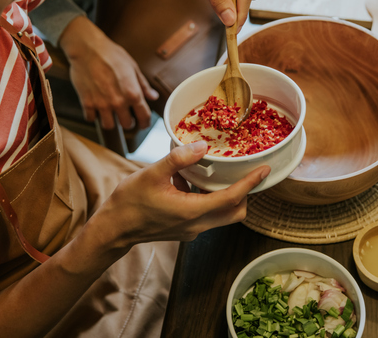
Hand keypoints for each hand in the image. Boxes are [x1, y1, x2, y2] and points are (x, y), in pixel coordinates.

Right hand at [58, 16, 157, 129]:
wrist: (88, 49)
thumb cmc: (111, 55)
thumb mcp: (133, 67)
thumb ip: (143, 85)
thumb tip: (153, 96)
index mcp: (133, 93)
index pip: (144, 117)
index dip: (145, 123)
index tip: (143, 124)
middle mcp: (118, 102)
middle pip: (126, 125)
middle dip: (128, 122)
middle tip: (126, 117)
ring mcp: (101, 104)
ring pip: (109, 126)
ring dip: (111, 122)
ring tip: (111, 114)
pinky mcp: (86, 102)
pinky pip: (91, 118)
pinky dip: (94, 115)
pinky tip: (96, 108)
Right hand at [97, 141, 270, 245]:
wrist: (113, 229)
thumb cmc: (129, 202)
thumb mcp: (151, 174)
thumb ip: (178, 159)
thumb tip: (201, 146)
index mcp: (192, 212)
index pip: (232, 198)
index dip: (250, 183)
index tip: (264, 171)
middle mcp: (197, 225)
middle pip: (235, 212)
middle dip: (245, 193)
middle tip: (248, 171)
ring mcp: (192, 230)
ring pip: (223, 215)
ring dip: (226, 196)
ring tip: (218, 173)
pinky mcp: (185, 230)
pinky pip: (208, 215)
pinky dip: (209, 200)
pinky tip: (191, 182)